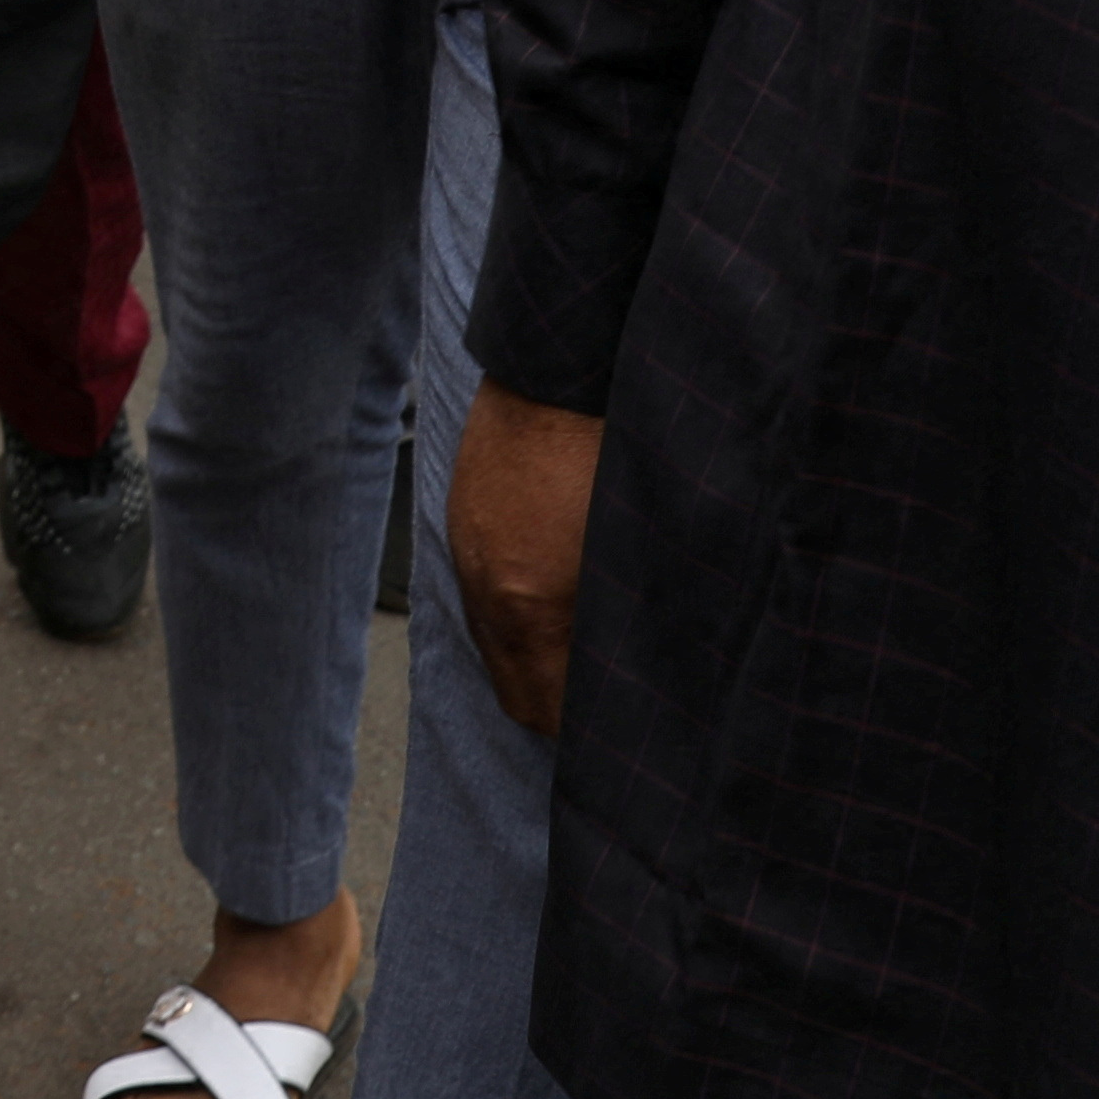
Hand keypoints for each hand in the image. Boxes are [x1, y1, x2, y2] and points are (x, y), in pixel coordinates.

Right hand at [448, 383, 600, 735]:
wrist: (559, 368)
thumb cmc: (612, 449)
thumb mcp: (635, 551)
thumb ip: (627, 622)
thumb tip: (637, 671)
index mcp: (530, 605)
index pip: (546, 710)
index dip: (582, 730)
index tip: (616, 726)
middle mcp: (486, 589)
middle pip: (514, 693)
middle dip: (556, 708)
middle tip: (604, 701)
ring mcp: (467, 554)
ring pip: (495, 647)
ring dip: (535, 660)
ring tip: (584, 649)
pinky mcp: (461, 523)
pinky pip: (483, 599)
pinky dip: (515, 615)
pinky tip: (554, 593)